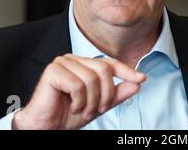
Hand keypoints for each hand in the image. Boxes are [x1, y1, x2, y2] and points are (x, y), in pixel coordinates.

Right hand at [12, 54, 145, 129]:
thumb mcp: (99, 104)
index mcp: (84, 64)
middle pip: (103, 70)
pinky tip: (72, 106)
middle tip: (97, 109)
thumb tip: (137, 83)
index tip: (142, 78)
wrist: (45, 127)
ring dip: (91, 101)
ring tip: (83, 111)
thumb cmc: (68, 115)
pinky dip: (79, 101)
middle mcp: (73, 59)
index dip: (126, 71)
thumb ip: (117, 93)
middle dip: (105, 94)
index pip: (109, 63)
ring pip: (92, 78)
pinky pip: (78, 85)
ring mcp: (62, 62)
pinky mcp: (53, 71)